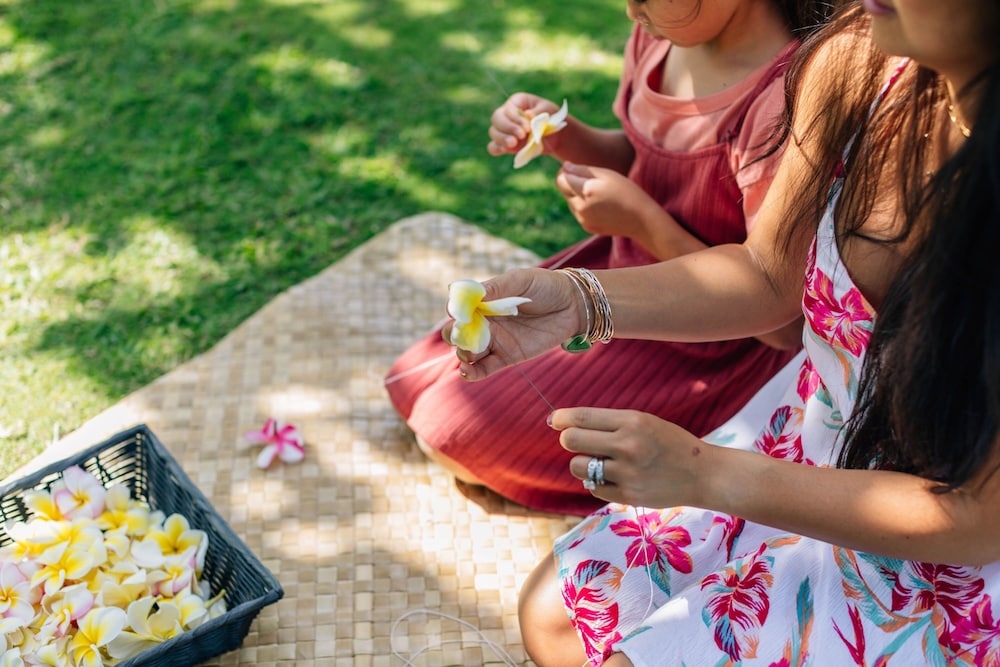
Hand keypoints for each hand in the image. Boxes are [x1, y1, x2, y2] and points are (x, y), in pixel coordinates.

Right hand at [441, 268, 583, 379]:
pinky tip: (466, 372)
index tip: (457, 313)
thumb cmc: (546, 286)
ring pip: (468, 352)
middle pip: (458, 333)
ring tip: (468, 355)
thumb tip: (471, 295)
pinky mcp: (507, 357)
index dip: (455, 311)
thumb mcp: (521, 280)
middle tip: (464, 336)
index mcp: (484, 301)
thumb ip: (496, 287)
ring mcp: (495, 341)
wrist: (574, 305)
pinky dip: (472, 373)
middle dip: (455, 336)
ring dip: (462, 355)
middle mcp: (485, 322)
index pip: (460, 308)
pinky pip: (484, 368)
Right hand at [487, 93, 564, 156]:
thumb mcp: (548, 110)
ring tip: (514, 144)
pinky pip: (493, 147)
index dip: (516, 119)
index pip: (509, 109)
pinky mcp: (504, 144)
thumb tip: (527, 114)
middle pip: (496, 119)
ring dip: (502, 139)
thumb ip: (538, 111)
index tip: (528, 128)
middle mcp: (506, 114)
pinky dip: (497, 148)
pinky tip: (504, 150)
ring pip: (493, 132)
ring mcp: (504, 130)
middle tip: (521, 136)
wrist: (555, 135)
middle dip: (508, 128)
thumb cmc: (551, 118)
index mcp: (516, 102)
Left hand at [550, 407, 711, 509]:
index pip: (582, 417)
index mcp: (632, 421)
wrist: (702, 474)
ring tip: (598, 462)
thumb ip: (611, 424)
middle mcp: (628, 446)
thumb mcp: (645, 422)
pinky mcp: (628, 495)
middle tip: (576, 441)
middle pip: (572, 441)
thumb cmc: (670, 443)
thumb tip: (567, 425)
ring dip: (582, 464)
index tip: (554, 420)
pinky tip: (613, 478)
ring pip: (578, 466)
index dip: (561, 418)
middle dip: (569, 439)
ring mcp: (627, 473)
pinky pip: (593, 487)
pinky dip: (597, 482)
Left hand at [556, 162, 655, 239]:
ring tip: (598, 194)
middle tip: (590, 181)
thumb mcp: (607, 174)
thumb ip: (582, 170)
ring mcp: (583, 219)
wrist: (640, 219)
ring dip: (577, 196)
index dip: (565, 172)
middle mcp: (581, 207)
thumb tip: (565, 167)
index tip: (574, 169)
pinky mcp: (587, 227)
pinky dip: (583, 207)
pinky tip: (600, 205)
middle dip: (571, 184)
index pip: (561, 179)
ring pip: (570, 202)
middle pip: (563, 191)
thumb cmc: (626, 191)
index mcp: (586, 191)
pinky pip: (578, 213)